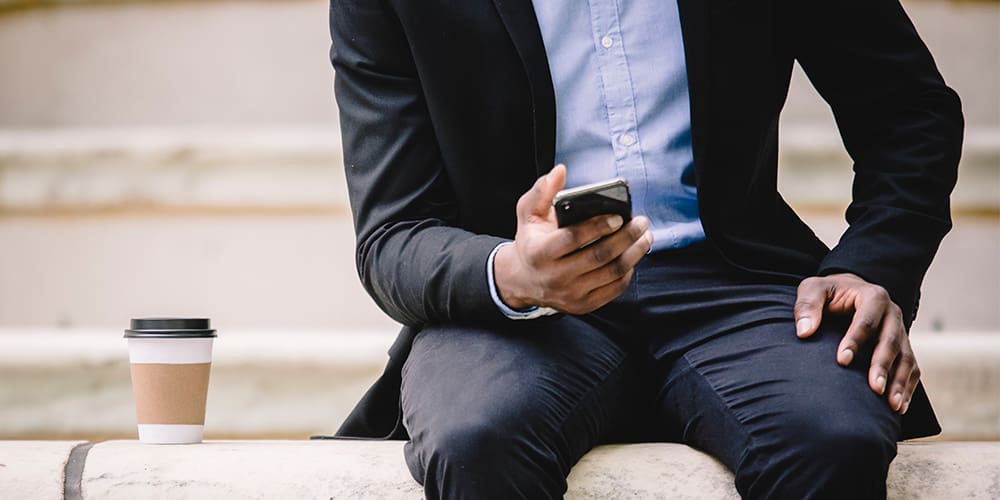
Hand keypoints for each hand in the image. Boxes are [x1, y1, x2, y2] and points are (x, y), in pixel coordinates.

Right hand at [494, 165, 653, 314]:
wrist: (523, 280)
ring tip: (645, 236)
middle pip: (599, 256)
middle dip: (626, 237)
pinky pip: (613, 289)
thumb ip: (542, 190)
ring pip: (611, 273)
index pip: (574, 238)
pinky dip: (628, 272)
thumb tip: (560, 171)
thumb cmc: (531, 240)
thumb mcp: (528, 213)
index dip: (599, 226)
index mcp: (540, 252)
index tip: (619, 216)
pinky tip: (634, 256)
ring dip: (634, 253)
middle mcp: (555, 276)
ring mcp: (570, 294)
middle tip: (641, 222)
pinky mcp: (583, 305)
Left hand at [794, 273, 917, 413]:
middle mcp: (892, 313)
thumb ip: (807, 305)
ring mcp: (901, 330)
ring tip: (892, 405)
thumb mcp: (813, 289)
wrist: (848, 291)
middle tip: (874, 388)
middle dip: (883, 365)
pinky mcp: (903, 346)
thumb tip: (804, 331)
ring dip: (900, 381)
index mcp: (873, 296)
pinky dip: (908, 387)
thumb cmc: (828, 293)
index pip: (866, 320)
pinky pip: (912, 367)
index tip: (842, 361)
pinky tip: (899, 406)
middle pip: (891, 341)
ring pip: (906, 357)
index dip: (855, 341)